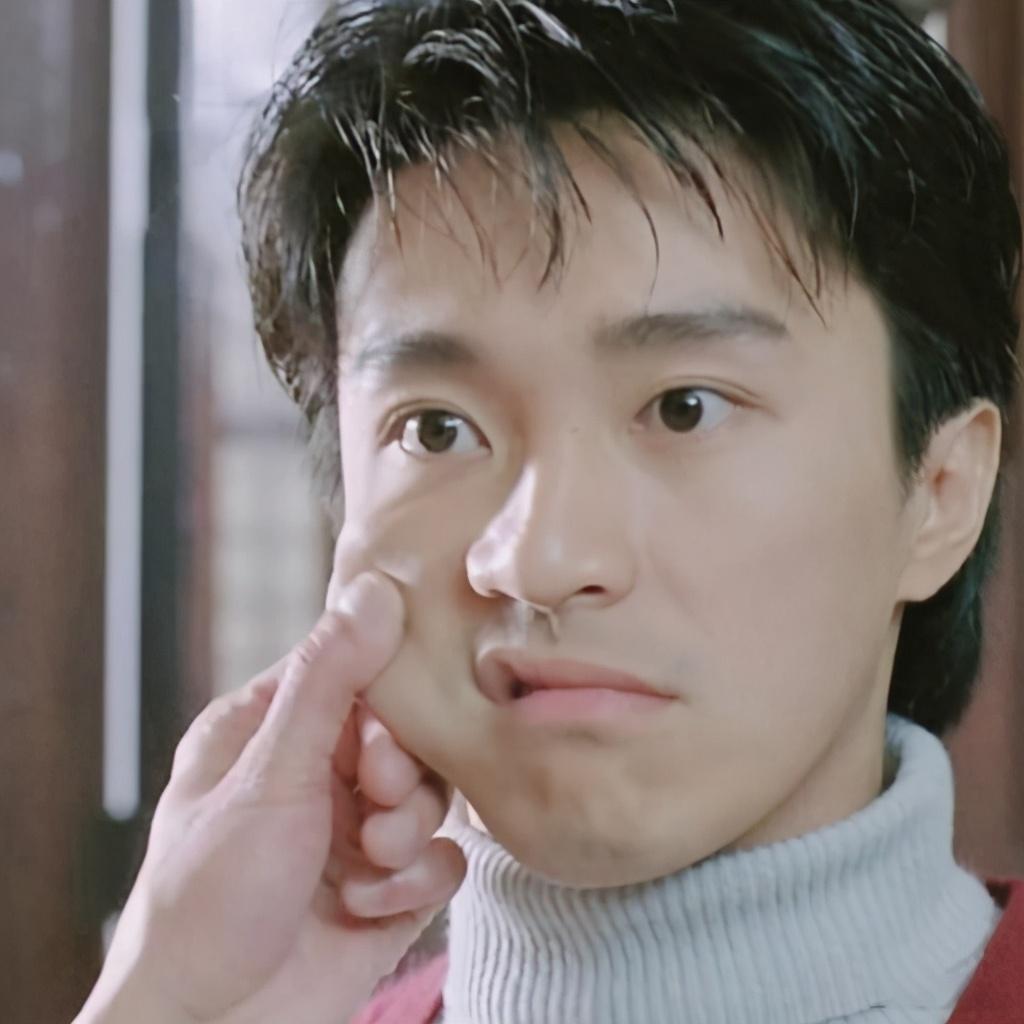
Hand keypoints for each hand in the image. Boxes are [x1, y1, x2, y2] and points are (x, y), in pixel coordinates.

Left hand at [75, 571, 465, 1023]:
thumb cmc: (207, 903)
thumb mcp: (267, 778)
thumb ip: (327, 683)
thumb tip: (374, 589)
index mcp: (272, 729)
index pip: (354, 670)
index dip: (385, 694)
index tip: (380, 732)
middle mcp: (317, 772)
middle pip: (405, 732)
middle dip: (400, 773)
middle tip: (374, 803)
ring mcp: (356, 831)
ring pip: (431, 794)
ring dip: (407, 832)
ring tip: (369, 865)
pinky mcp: (391, 888)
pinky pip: (442, 860)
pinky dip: (414, 884)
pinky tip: (366, 907)